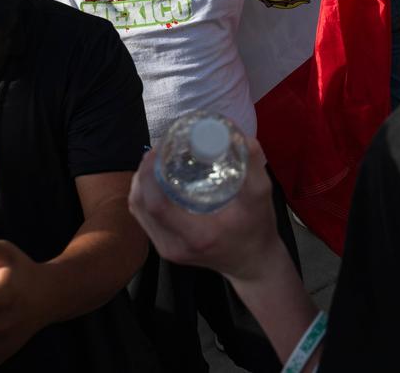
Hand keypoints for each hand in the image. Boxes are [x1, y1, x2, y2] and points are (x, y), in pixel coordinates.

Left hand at [128, 137, 280, 283]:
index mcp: (197, 235)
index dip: (150, 174)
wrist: (253, 264)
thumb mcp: (261, 198)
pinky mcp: (164, 247)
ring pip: (138, 210)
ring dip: (142, 183)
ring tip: (158, 160)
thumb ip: (252, 167)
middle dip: (144, 173)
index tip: (160, 149)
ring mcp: (167, 248)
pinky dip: (145, 195)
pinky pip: (144, 216)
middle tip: (161, 149)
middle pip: (141, 205)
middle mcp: (175, 245)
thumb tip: (240, 136)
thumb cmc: (257, 230)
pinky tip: (158, 179)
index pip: (157, 205)